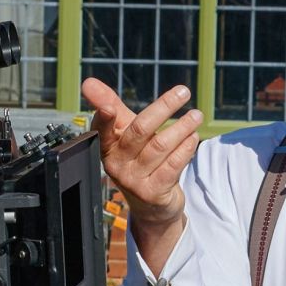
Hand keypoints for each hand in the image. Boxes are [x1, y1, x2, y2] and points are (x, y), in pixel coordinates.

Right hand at [82, 78, 203, 238]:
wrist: (150, 204)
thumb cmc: (136, 157)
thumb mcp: (124, 132)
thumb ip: (110, 104)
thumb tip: (89, 82)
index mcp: (106, 146)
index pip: (102, 128)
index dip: (104, 117)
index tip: (108, 107)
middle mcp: (116, 164)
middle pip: (140, 130)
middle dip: (163, 108)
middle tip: (184, 92)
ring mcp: (133, 181)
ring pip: (160, 146)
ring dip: (182, 128)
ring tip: (197, 115)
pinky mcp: (152, 193)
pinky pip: (172, 165)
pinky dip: (185, 148)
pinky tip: (193, 137)